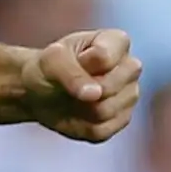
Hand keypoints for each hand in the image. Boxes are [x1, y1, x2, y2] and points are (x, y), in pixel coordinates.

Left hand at [20, 29, 141, 142]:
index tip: (70, 61)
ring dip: (78, 107)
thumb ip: (71, 72)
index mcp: (117, 42)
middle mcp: (130, 68)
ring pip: (106, 110)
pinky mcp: (121, 121)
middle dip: (81, 88)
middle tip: (68, 82)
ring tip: (72, 97)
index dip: (80, 64)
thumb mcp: (51, 61)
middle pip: (110, 86)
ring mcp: (130, 95)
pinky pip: (100, 130)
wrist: (40, 90)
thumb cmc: (49, 67)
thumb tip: (95, 94)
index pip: (104, 57)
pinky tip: (76, 112)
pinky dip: (80, 124)